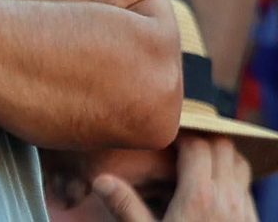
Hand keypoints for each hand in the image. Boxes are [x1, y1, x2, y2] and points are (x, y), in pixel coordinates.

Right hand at [93, 135, 256, 220]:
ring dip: (221, 157)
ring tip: (196, 164)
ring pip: (240, 166)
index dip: (182, 135)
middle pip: (224, 148)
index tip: (165, 138)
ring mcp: (244, 212)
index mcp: (198, 196)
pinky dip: (231, 179)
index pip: (198, 145)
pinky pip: (246, 189)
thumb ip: (126, 207)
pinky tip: (211, 192)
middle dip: (203, 139)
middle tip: (180, 145)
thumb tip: (101, 180)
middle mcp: (227, 198)